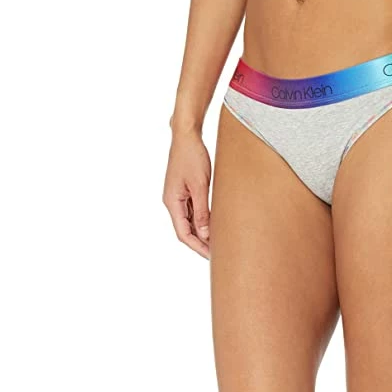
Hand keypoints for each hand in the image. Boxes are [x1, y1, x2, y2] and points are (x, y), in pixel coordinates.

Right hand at [163, 130, 211, 259]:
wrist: (187, 135)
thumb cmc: (192, 156)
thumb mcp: (200, 185)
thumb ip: (202, 211)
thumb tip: (204, 234)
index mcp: (172, 202)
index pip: (183, 234)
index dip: (197, 247)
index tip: (211, 257)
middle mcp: (173, 202)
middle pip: (186, 231)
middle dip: (201, 244)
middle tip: (218, 255)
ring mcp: (178, 197)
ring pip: (190, 223)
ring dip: (202, 234)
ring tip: (219, 244)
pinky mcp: (185, 192)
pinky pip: (193, 213)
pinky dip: (203, 222)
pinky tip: (215, 227)